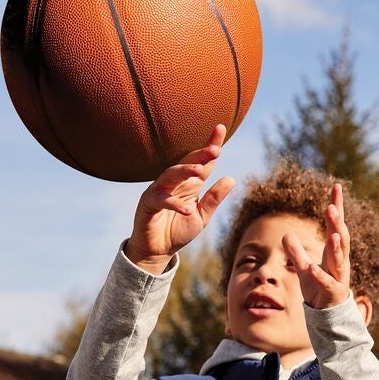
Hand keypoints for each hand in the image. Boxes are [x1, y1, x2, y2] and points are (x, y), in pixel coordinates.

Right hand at [125, 125, 234, 273]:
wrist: (157, 251)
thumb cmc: (177, 231)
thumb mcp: (201, 216)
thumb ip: (213, 199)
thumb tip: (231, 179)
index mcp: (189, 184)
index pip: (202, 162)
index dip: (210, 146)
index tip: (220, 129)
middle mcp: (174, 183)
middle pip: (186, 163)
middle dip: (200, 154)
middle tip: (214, 150)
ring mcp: (159, 191)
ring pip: (170, 175)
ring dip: (184, 171)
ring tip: (199, 172)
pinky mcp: (148, 204)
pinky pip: (161, 200)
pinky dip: (174, 204)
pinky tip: (187, 209)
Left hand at [282, 184, 350, 308]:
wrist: (327, 316)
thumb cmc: (318, 289)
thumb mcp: (304, 268)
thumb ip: (296, 252)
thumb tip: (286, 235)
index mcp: (334, 252)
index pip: (336, 225)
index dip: (337, 206)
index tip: (337, 187)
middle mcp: (340, 262)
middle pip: (340, 238)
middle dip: (337, 223)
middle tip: (331, 207)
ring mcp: (339, 277)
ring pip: (339, 260)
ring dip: (335, 246)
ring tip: (331, 234)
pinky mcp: (333, 292)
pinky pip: (328, 283)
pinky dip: (320, 276)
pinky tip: (313, 268)